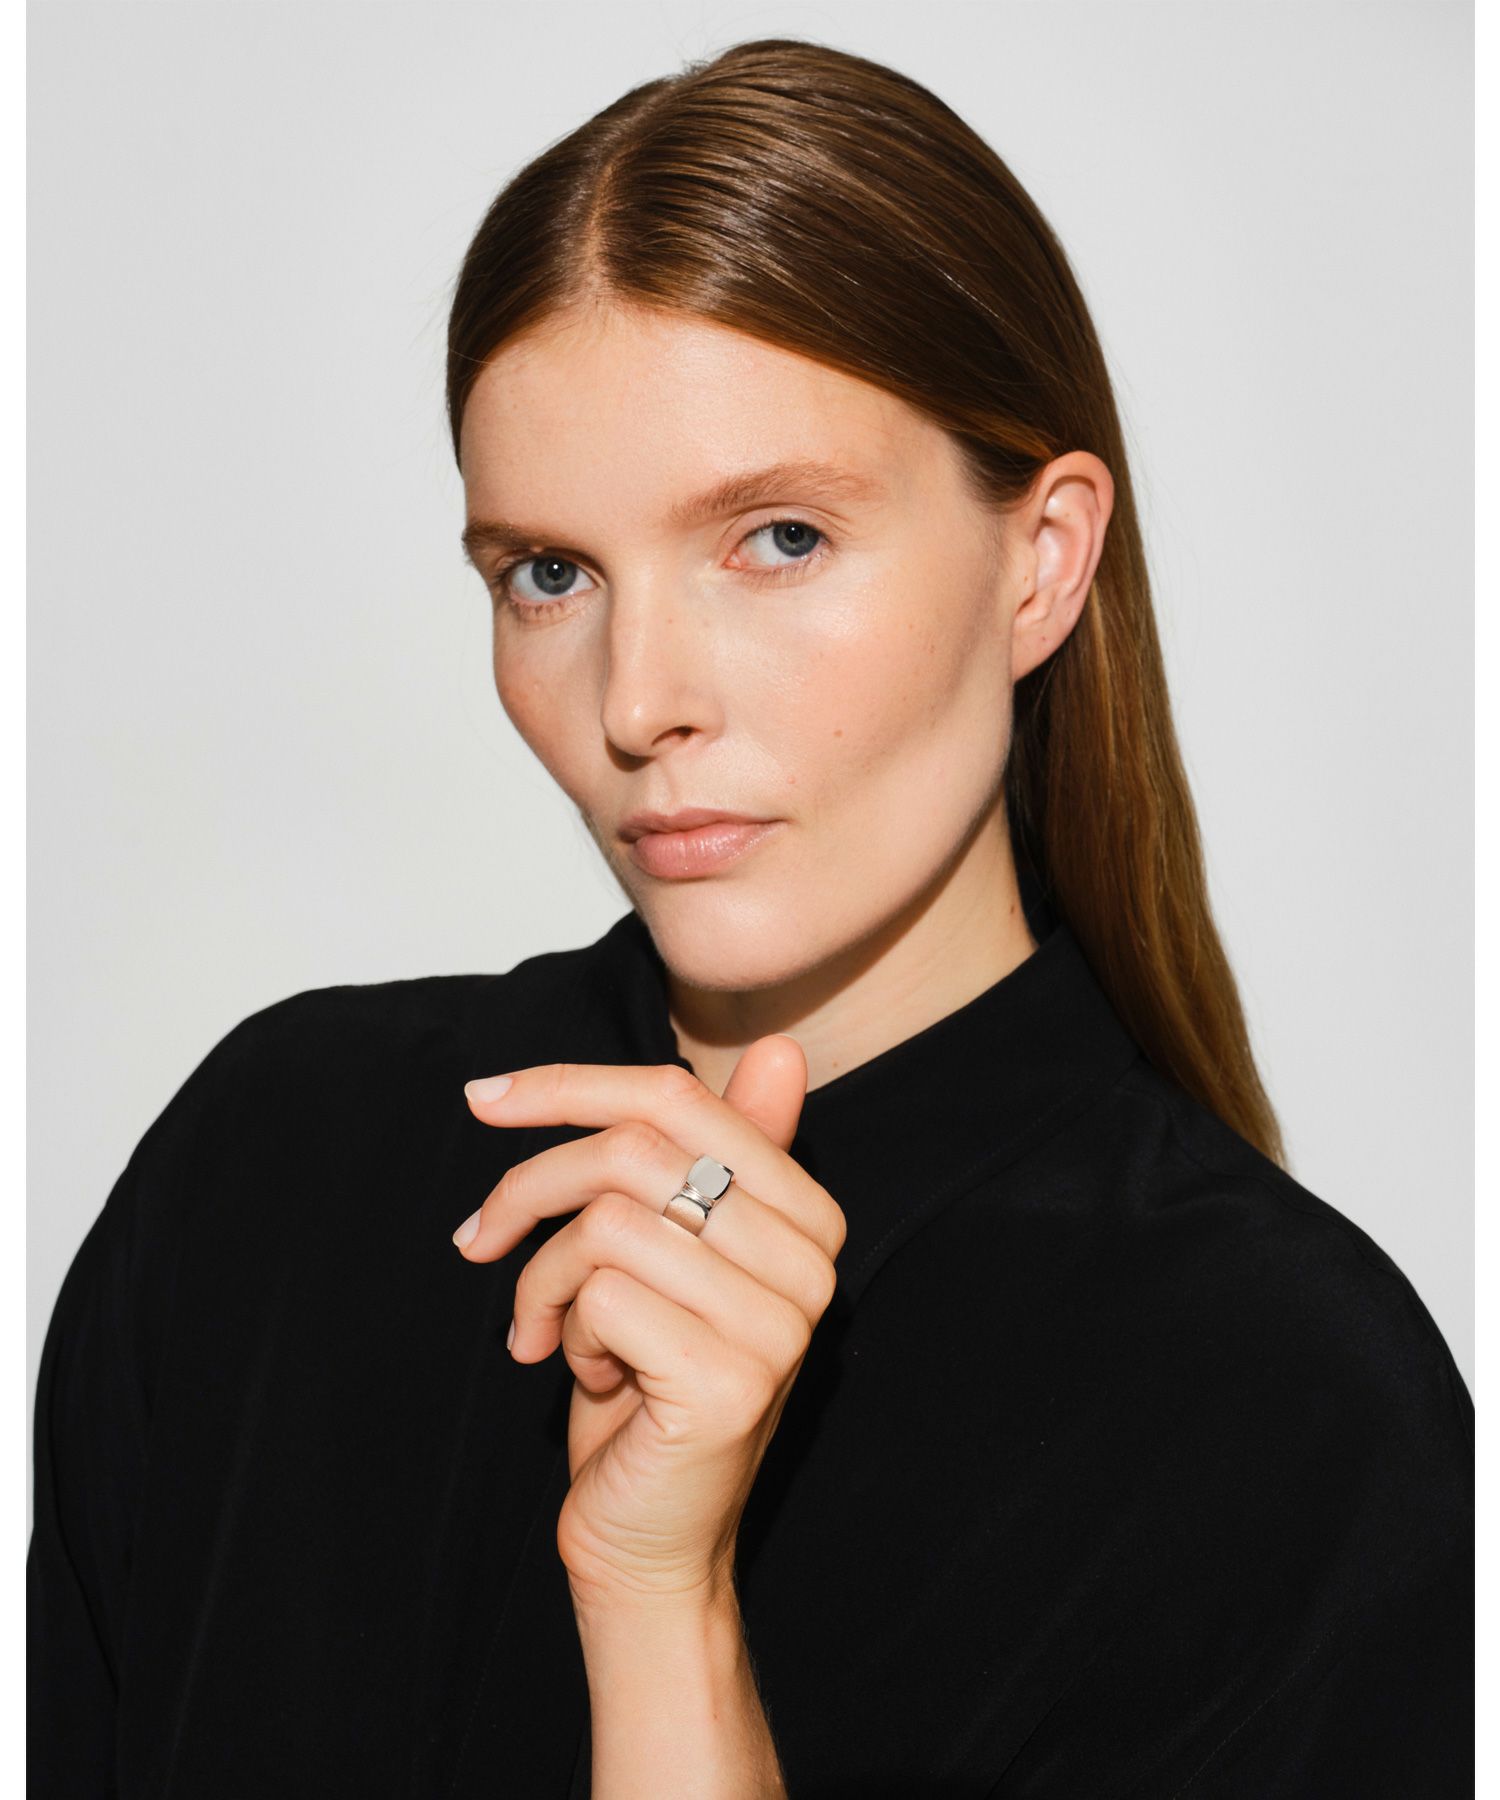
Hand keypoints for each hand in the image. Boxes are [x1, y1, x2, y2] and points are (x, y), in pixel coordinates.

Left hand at [454, 1040, 846, 1609]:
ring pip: (606, 1223)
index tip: (485, 1099)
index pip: (681, 1099)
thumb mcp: (672, 1255)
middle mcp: (811, 1261)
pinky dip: (561, 1331)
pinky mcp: (730, 1381)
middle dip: (530, 1188)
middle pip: (632, 1150)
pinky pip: (600, 1294)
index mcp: (808, 1213)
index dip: (569, 1084)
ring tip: (551, 1330)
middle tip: (480, 1240)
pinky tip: (584, 1375)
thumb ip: (715, 1155)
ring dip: (545, 1279)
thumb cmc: (646, 1381)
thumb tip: (783, 1049)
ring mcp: (778, 1323)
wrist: (650, 1537)